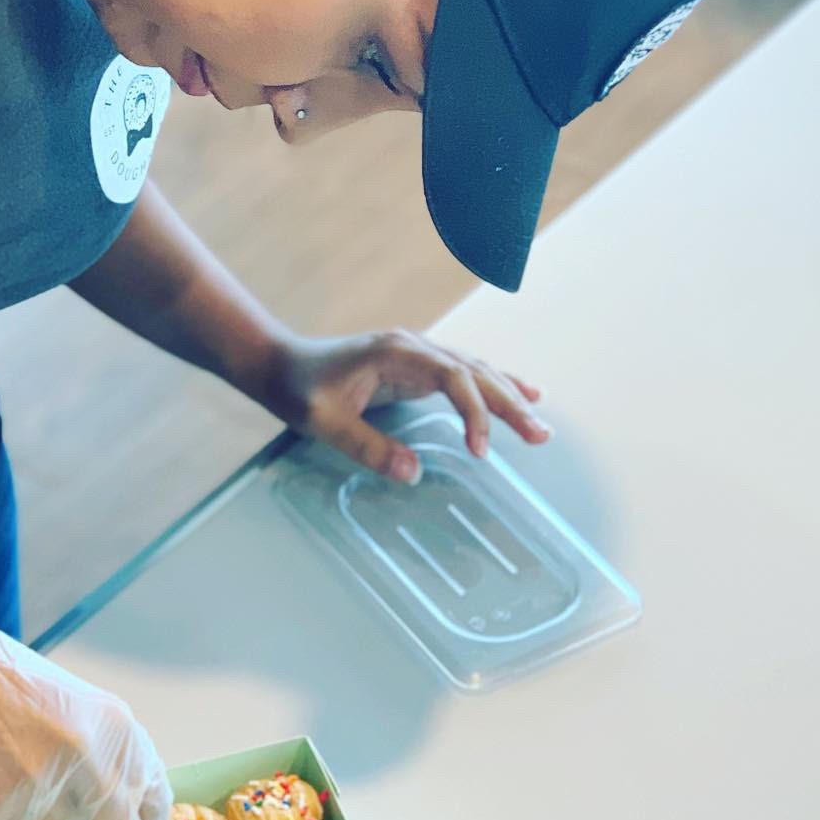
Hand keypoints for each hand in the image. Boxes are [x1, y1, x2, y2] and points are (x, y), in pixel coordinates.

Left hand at [259, 329, 551, 482]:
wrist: (278, 363)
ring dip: (508, 396)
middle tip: (540, 436)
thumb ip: (367, 447)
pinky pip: (463, 374)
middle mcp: (413, 347)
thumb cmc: (298, 390)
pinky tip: (518, 395)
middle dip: (510, 404)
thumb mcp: (324, 423)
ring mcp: (416, 354)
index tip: (481, 450)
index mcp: (396, 353)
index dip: (474, 412)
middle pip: (475, 372)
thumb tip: (413, 473)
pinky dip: (491, 387)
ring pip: (474, 371)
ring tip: (539, 426)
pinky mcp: (414, 366)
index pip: (454, 378)